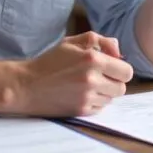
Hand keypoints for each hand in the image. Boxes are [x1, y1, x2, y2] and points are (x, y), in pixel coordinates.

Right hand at [6, 31, 132, 116]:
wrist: (26, 85)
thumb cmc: (49, 62)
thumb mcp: (72, 43)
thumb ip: (99, 41)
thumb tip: (119, 52)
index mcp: (93, 59)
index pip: (127, 71)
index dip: (120, 69)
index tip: (111, 67)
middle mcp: (92, 79)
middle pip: (122, 88)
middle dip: (114, 81)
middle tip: (100, 76)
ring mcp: (86, 97)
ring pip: (111, 98)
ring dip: (104, 92)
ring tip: (87, 85)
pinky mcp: (80, 111)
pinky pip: (100, 108)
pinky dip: (94, 102)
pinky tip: (80, 94)